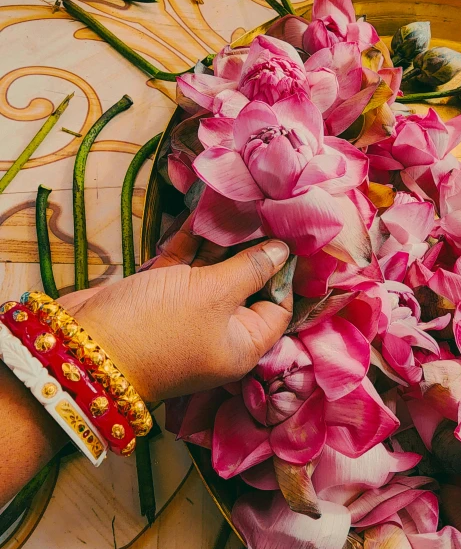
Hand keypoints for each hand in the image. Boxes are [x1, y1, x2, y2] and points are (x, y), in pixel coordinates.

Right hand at [59, 222, 291, 402]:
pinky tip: (201, 211)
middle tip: (262, 209)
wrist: (83, 347)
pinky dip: (190, 241)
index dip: (284, 274)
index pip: (277, 308)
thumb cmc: (159, 326)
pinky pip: (183, 265)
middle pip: (245, 285)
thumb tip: (282, 252)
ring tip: (235, 201)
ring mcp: (187, 313)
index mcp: (241, 344)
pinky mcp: (159, 296)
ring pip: (212, 271)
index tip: (287, 237)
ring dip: (219, 239)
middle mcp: (218, 330)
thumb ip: (249, 269)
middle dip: (250, 248)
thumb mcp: (214, 295)